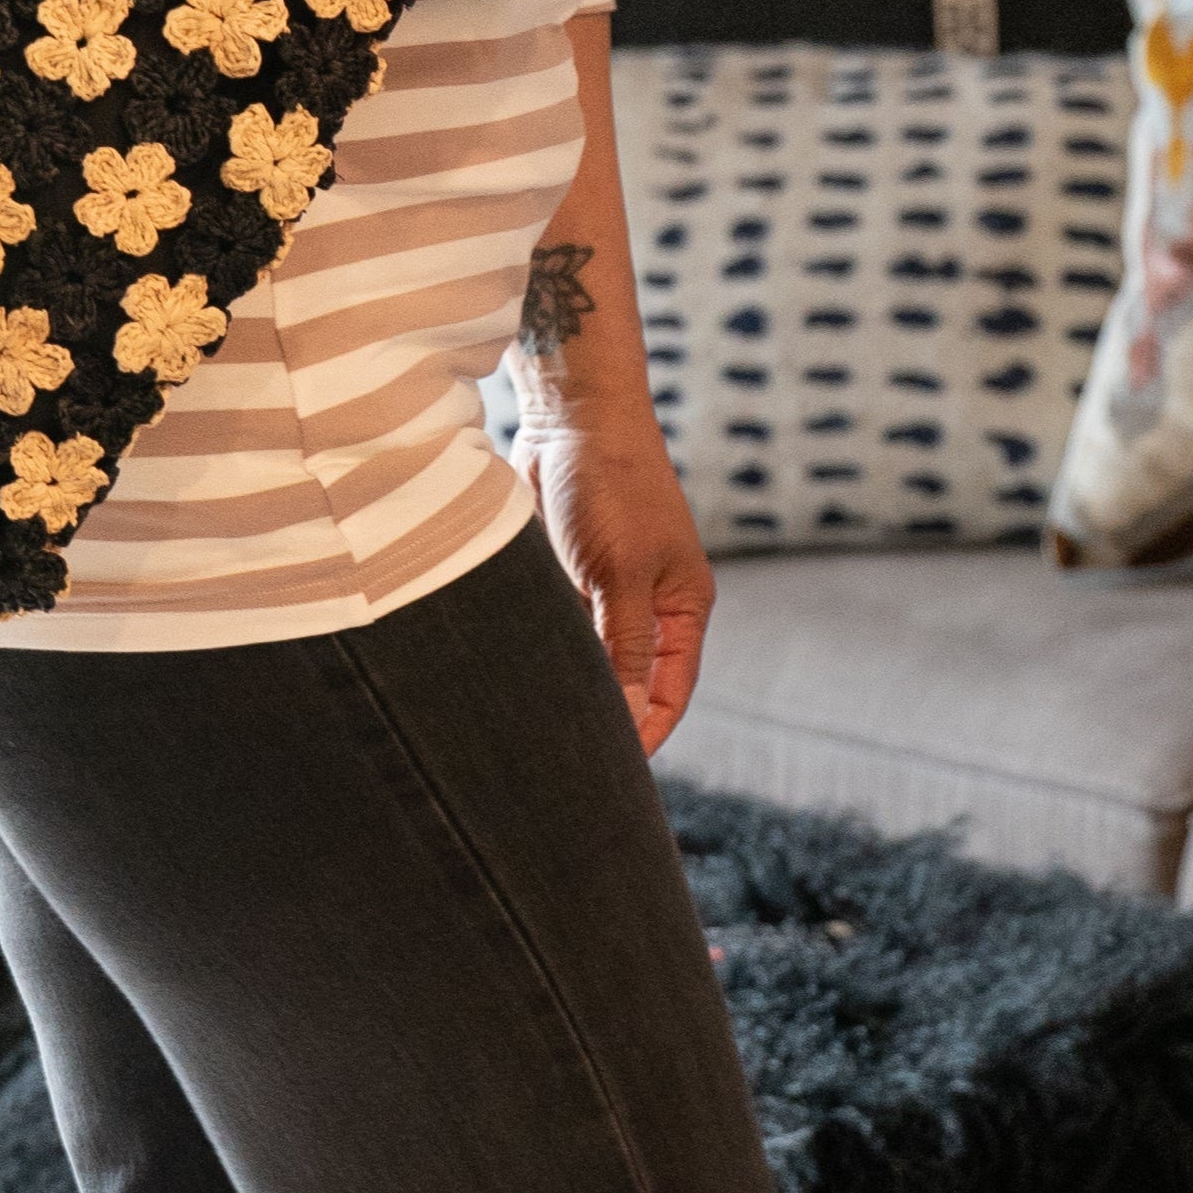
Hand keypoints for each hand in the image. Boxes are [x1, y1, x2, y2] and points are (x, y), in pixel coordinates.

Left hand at [513, 419, 715, 754]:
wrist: (569, 416)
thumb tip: (623, 721)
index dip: (643, 735)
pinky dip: (539, 648)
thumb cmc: (611, 487)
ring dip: (564, 683)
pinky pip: (555, 628)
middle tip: (559, 764)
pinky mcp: (565, 572)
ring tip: (529, 729)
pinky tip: (510, 676)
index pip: (668, 693)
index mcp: (683, 609)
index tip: (609, 776)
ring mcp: (605, 589)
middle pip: (628, 682)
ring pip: (586, 657)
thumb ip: (623, 648)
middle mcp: (649, 605)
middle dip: (600, 718)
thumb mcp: (620, 574)